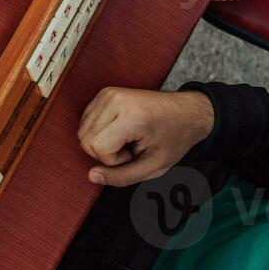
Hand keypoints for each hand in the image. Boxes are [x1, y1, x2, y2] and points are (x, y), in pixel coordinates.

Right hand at [77, 87, 214, 186]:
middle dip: (105, 152)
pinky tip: (119, 131)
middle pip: (85, 139)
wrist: (186, 112)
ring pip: (82, 131)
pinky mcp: (104, 93)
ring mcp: (108, 94)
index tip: (134, 154)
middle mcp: (116, 100)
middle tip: (130, 148)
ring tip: (126, 139)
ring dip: (101, 142)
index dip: (113, 160)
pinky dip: (98, 132)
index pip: (97, 147)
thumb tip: (92, 176)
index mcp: (132, 116)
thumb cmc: (173, 138)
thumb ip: (121, 177)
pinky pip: (86, 121)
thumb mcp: (154, 166)